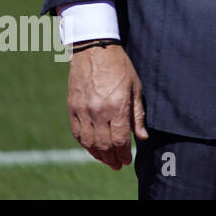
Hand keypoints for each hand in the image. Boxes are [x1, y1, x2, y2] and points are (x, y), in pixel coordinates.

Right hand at [67, 44, 147, 170]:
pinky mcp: (72, 107)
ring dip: (97, 155)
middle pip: (104, 144)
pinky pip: (77, 133)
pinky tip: (92, 148)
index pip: (120, 139)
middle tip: (117, 165)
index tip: (127, 160)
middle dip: (112, 158)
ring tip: (106, 160)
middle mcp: (98, 111)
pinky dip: (85, 144)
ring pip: (89, 142)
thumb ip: (138, 115)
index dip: (124, 153)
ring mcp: (83, 110)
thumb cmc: (120, 67)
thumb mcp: (136, 88)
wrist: (94, 50)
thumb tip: (142, 137)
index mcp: (117, 106)